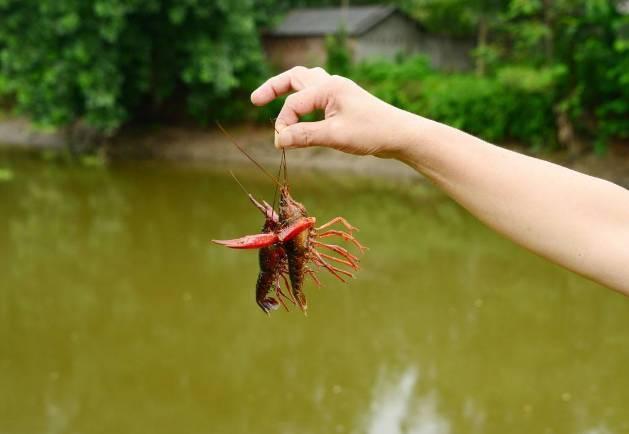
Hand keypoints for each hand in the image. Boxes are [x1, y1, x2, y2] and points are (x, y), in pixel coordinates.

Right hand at [250, 66, 418, 158]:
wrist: (400, 134)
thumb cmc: (371, 132)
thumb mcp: (335, 136)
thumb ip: (304, 136)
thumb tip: (278, 140)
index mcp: (328, 88)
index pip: (294, 104)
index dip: (284, 124)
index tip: (280, 144)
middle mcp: (331, 84)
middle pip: (294, 78)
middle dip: (273, 88)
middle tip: (255, 100)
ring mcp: (338, 91)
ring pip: (305, 83)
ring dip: (288, 90)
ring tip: (272, 99)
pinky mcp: (343, 102)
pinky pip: (315, 95)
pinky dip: (303, 101)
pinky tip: (300, 114)